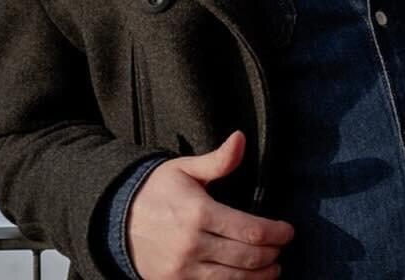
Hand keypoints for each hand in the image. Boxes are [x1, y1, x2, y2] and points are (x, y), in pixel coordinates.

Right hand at [125, 131, 293, 278]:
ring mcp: (182, 270)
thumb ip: (218, 160)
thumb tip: (241, 138)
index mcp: (199, 213)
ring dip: (259, 278)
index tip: (288, 231)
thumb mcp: (185, 168)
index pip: (250, 230)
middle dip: (271, 255)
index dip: (275, 233)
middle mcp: (192, 245)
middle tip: (282, 249)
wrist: (116, 218)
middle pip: (245, 258)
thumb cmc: (156, 189)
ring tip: (273, 270)